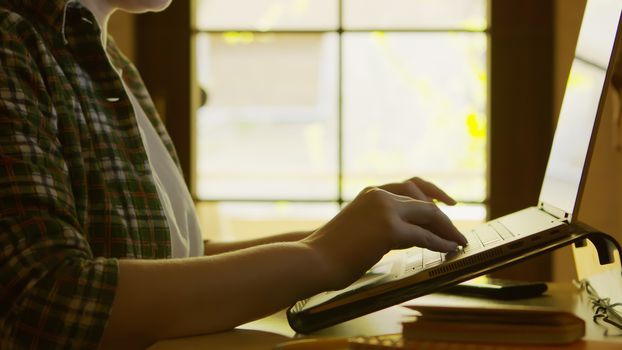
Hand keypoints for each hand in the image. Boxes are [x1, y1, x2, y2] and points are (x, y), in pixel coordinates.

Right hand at [303, 177, 466, 288]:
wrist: (312, 259)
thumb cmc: (330, 250)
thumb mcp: (357, 226)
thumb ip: (378, 222)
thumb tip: (403, 233)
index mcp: (371, 192)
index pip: (410, 185)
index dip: (433, 194)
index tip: (447, 203)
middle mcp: (379, 195)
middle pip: (423, 201)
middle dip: (444, 217)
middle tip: (457, 232)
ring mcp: (385, 210)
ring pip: (428, 216)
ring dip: (447, 230)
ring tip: (457, 241)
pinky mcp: (389, 230)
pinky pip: (424, 236)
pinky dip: (440, 242)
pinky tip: (449, 249)